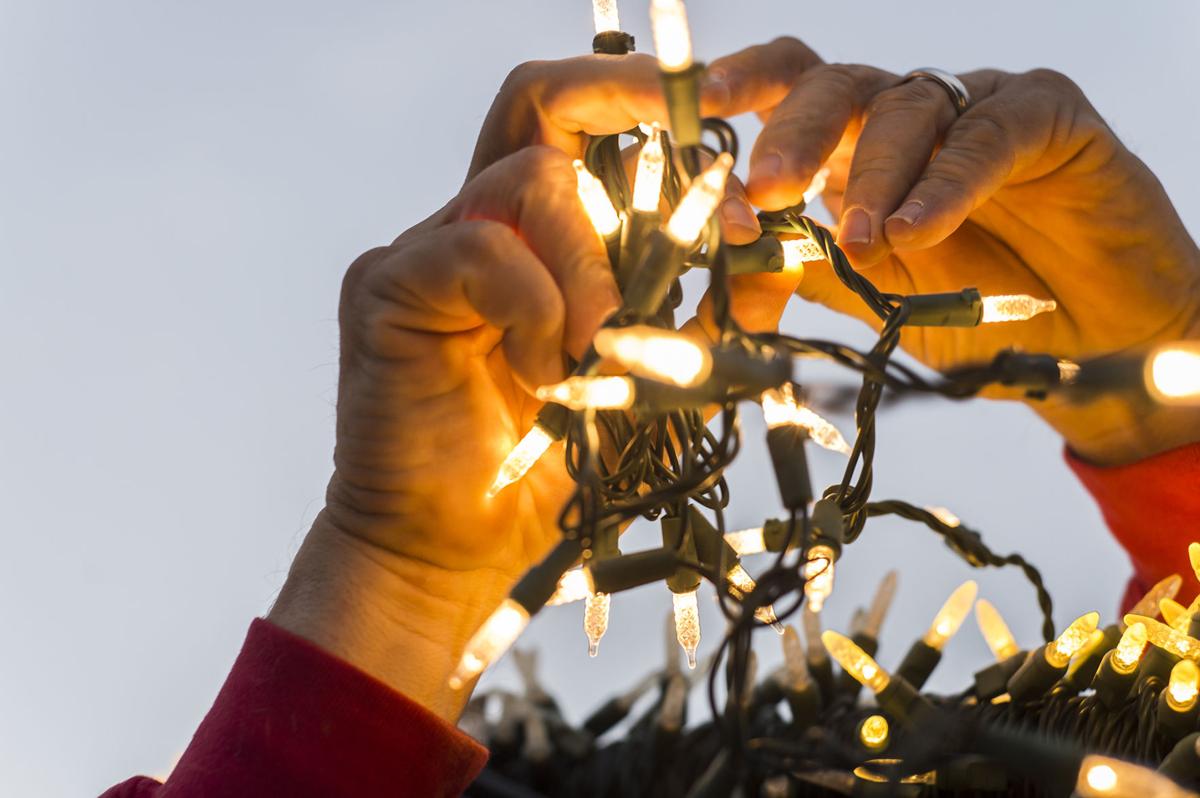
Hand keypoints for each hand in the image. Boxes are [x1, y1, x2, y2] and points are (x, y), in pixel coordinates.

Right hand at [269, 56, 802, 720]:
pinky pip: (478, 249)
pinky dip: (534, 305)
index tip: (718, 126)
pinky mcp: (387, 284)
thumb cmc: (547, 473)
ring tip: (596, 348)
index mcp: (538, 242)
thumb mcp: (652, 386)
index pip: (577, 129)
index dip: (642, 105)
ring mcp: (428, 248)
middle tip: (695, 160)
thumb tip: (774, 258)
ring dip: (590, 264)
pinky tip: (543, 372)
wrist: (455, 553)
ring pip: (527, 178)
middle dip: (619, 105)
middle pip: (538, 110)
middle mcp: (479, 225)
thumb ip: (704, 321)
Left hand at [706, 39, 1199, 463]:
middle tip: (766, 186)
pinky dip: (947, 181)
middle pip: (831, 83)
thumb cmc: (972, 310)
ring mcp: (973, 107)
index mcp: (849, 146)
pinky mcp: (1045, 114)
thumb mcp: (866, 296)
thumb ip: (800, 273)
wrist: (1085, 342)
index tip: (680, 135)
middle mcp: (903, 116)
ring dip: (874, 174)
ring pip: (907, 106)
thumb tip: (719, 275)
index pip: (779, 94)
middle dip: (790, 130)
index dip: (731, 107)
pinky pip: (989, 132)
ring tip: (865, 241)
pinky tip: (917, 227)